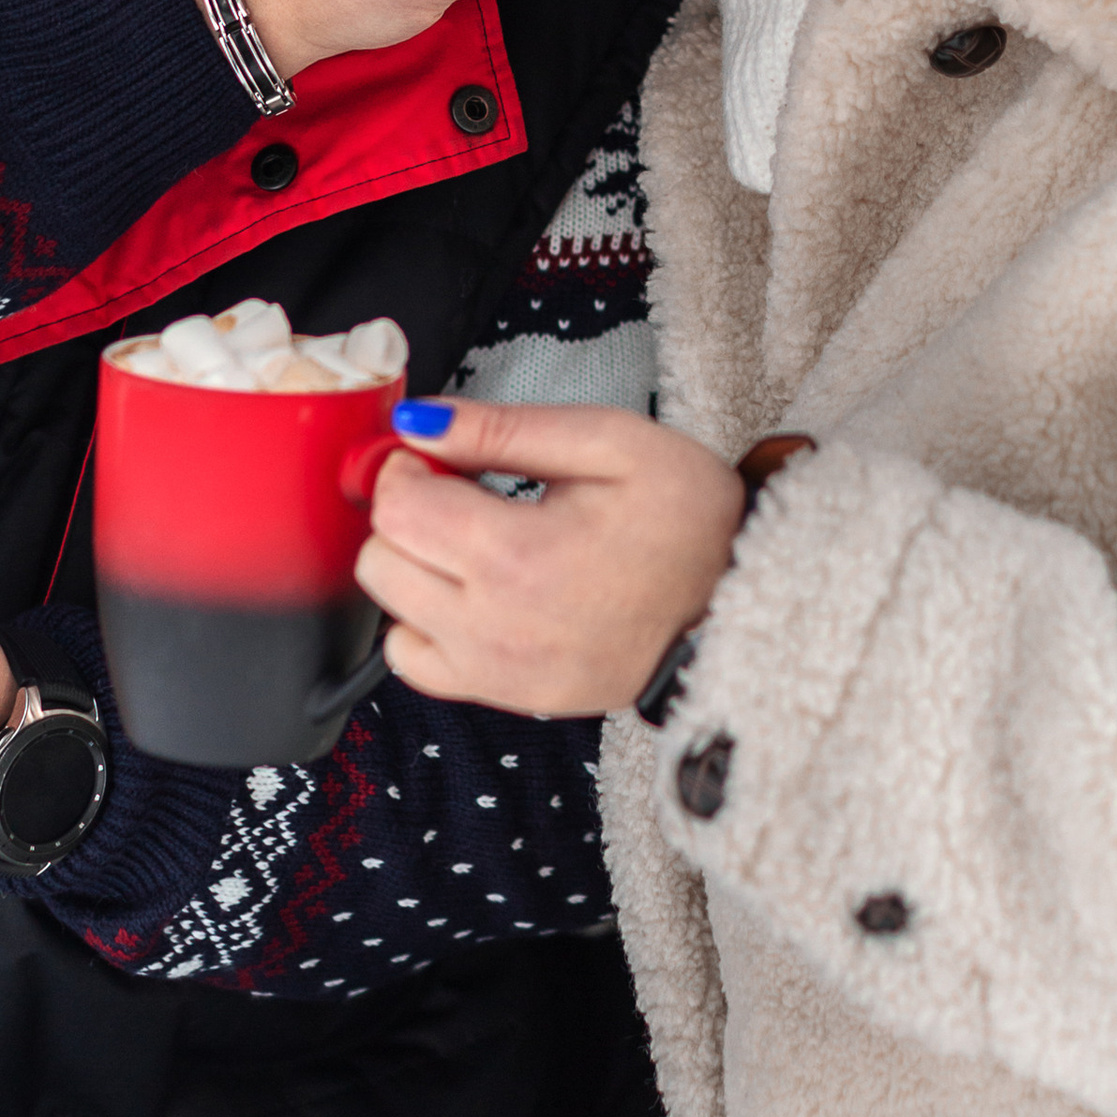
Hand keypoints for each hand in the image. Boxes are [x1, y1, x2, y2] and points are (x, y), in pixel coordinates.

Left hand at [359, 403, 745, 717]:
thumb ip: (505, 428)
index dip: (404, 466)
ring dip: (413, 568)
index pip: (396, 508)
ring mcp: (496, 671)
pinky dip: (425, 624)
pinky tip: (470, 592)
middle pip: (380, 562)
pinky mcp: (506, 696)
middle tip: (457, 490)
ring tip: (470, 540)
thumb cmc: (686, 522)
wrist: (737, 603)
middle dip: (405, 513)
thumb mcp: (610, 441)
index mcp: (518, 555)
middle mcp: (493, 626)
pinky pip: (415, 665)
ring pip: (389, 614)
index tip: (437, 453)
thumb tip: (421, 420)